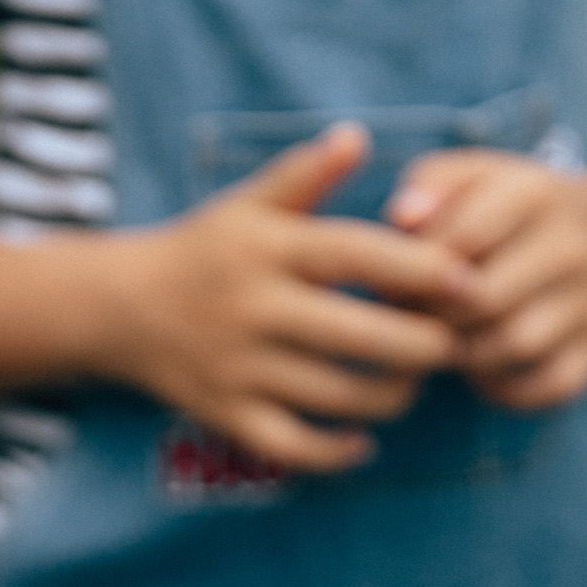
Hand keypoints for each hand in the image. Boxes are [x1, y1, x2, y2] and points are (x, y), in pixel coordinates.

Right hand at [95, 123, 472, 473]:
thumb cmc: (205, 250)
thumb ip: (305, 173)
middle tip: (453, 344)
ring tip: (412, 383)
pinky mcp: (227, 414)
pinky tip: (363, 440)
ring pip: (336, 395)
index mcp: (269, 248)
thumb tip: (358, 136)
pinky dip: (335, 450)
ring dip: (391, 397)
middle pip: (358, 334)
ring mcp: (239, 366)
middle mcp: (255, 307)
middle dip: (421, 345)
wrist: (119, 309)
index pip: (357, 253)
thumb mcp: (248, 204)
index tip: (467, 279)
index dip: (420, 268)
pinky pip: (293, 445)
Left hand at [386, 151, 586, 411]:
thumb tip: (403, 216)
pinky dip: (503, 387)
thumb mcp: (474, 177)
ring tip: (446, 339)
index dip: (416, 267)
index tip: (398, 277)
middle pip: (484, 298)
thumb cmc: (510, 213)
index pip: (463, 237)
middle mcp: (572, 245)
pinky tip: (481, 368)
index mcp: (536, 192)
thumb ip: (431, 185)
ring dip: (466, 352)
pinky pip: (543, 386)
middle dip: (436, 314)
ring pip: (513, 344)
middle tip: (414, 318)